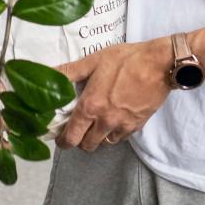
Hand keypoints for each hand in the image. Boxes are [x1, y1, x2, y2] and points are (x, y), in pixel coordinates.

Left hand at [55, 40, 172, 151]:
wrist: (158, 64)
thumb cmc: (124, 60)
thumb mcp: (92, 61)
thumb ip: (69, 71)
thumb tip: (47, 73)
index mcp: (91, 106)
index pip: (71, 136)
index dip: (62, 140)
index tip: (59, 137)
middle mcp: (105, 121)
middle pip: (86, 145)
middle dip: (78, 140)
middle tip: (76, 129)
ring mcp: (122, 126)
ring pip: (103, 144)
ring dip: (96, 138)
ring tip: (94, 124)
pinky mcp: (137, 126)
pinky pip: (120, 138)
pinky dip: (113, 134)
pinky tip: (112, 120)